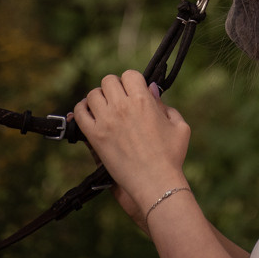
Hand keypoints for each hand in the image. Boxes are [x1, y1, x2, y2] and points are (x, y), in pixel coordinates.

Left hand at [73, 70, 190, 212]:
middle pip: (108, 81)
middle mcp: (123, 106)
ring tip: (104, 109)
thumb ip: (165, 105)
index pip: (129, 75)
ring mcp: (107, 121)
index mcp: (143, 100)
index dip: (131, 82)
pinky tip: (89, 115)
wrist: (155, 182)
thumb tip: (151, 89)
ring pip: (92, 95)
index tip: (133, 92)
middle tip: (118, 101)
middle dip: (114, 88)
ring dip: (98, 99)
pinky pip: (79, 114)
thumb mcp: (179, 126)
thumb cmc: (171, 156)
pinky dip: (81, 111)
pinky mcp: (95, 137)